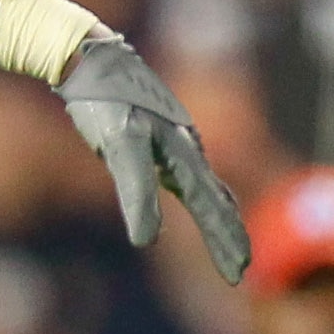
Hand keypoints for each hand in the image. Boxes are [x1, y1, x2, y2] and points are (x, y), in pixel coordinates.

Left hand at [56, 37, 250, 283]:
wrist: (93, 59)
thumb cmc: (107, 103)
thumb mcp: (119, 148)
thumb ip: (135, 193)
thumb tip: (145, 241)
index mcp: (184, 156)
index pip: (211, 209)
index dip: (224, 242)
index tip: (238, 274)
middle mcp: (187, 149)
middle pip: (217, 200)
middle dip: (229, 236)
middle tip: (241, 270)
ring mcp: (176, 141)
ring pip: (207, 185)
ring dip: (219, 215)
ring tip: (228, 240)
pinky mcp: (158, 135)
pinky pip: (187, 172)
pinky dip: (201, 192)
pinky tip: (192, 191)